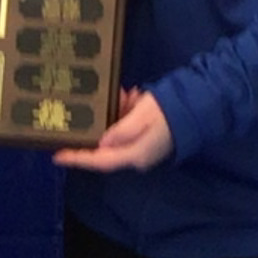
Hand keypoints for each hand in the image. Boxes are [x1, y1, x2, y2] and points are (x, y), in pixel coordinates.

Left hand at [56, 87, 173, 172]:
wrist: (200, 105)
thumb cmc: (169, 110)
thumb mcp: (142, 115)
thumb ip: (121, 130)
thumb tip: (102, 142)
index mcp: (134, 154)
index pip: (99, 160)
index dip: (78, 158)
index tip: (58, 155)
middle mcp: (137, 156)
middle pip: (106, 146)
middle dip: (98, 126)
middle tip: (94, 107)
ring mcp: (143, 148)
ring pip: (117, 133)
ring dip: (114, 114)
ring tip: (122, 96)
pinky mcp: (149, 138)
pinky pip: (129, 128)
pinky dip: (126, 113)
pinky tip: (131, 97)